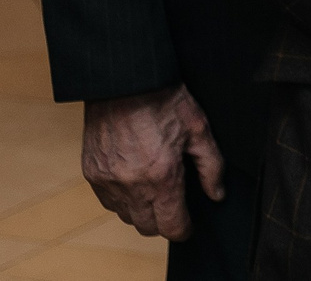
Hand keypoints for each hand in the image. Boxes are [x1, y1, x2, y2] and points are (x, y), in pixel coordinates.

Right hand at [82, 85, 222, 239]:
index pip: (171, 225)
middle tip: (174, 207)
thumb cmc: (166, 101)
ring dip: (142, 212)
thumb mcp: (200, 130)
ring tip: (155, 192)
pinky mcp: (92, 173)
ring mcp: (108, 181)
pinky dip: (122, 200)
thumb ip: (211, 167)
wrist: (125, 82)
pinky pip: (108, 202)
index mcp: (162, 176)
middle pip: (147, 227)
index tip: (189, 225)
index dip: (184, 229)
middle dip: (163, 222)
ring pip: (126, 216)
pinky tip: (134, 183)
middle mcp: (131, 185)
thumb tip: (217, 194)